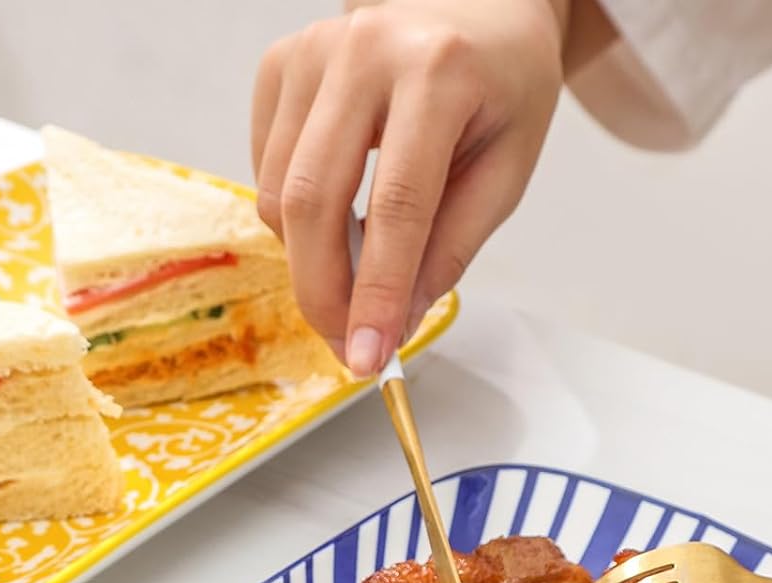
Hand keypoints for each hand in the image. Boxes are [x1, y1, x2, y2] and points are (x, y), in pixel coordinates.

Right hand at [251, 0, 566, 375]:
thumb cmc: (501, 86)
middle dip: (325, 294)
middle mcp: (364, 50)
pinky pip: (266, 172)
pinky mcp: (279, 65)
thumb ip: (449, 249)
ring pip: (280, 197)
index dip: (376, 293)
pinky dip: (297, 218)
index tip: (368, 357)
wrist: (476, 3)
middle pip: (314, 202)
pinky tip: (340, 212)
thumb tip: (395, 322)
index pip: (397, 206)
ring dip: (312, 261)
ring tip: (360, 272)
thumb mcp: (505, 172)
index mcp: (438, 72)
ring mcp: (311, 52)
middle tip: (349, 346)